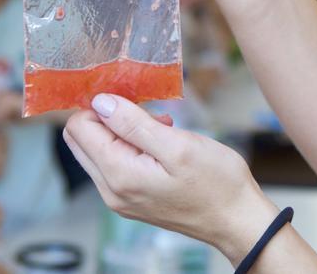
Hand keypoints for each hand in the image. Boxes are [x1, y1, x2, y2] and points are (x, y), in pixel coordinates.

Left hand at [63, 93, 273, 257]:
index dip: (102, 104)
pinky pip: (115, 163)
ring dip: (123, 131)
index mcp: (118, 175)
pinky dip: (132, 146)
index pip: (79, 127)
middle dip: (109, 117)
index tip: (134, 97)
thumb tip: (100, 102)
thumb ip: (134, 124)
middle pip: (81, 139)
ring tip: (163, 128)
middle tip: (148, 112)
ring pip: (98, 150)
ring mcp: (119, 197)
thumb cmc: (217, 182)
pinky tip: (162, 143)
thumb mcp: (179, 145)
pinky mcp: (131, 198)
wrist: (237, 219)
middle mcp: (110, 190)